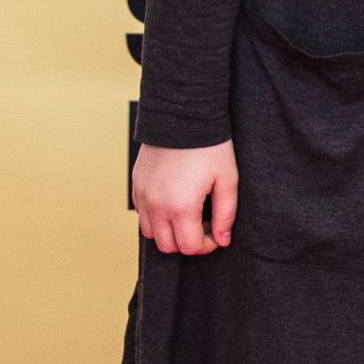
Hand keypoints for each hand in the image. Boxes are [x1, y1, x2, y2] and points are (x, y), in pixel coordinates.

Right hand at [133, 140, 238, 254]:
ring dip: (168, 232)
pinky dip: (155, 217)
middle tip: (203, 223)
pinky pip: (142, 215)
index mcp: (181, 207)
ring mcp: (143, 196)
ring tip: (188, 214)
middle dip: (187, 242)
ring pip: (150, 234)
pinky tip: (173, 201)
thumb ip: (225, 214)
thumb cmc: (210, 147)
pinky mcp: (136, 185)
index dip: (206, 245)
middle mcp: (156, 206)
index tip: (216, 232)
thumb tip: (222, 240)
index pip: (189, 247)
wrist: (184, 116)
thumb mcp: (227, 179)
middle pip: (167, 246)